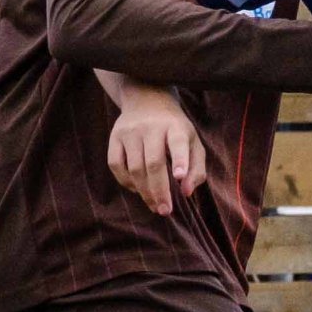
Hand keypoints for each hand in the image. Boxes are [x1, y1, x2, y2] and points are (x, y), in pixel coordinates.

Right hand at [104, 89, 206, 215]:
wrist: (148, 101)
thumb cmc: (175, 130)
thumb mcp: (193, 143)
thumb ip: (196, 169)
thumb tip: (186, 192)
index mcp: (176, 127)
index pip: (178, 143)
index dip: (179, 160)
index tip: (179, 176)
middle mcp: (151, 127)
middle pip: (153, 163)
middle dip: (159, 191)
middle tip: (165, 210)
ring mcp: (130, 131)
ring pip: (134, 168)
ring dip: (144, 191)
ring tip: (154, 205)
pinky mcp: (115, 137)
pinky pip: (116, 165)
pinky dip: (126, 182)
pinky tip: (138, 189)